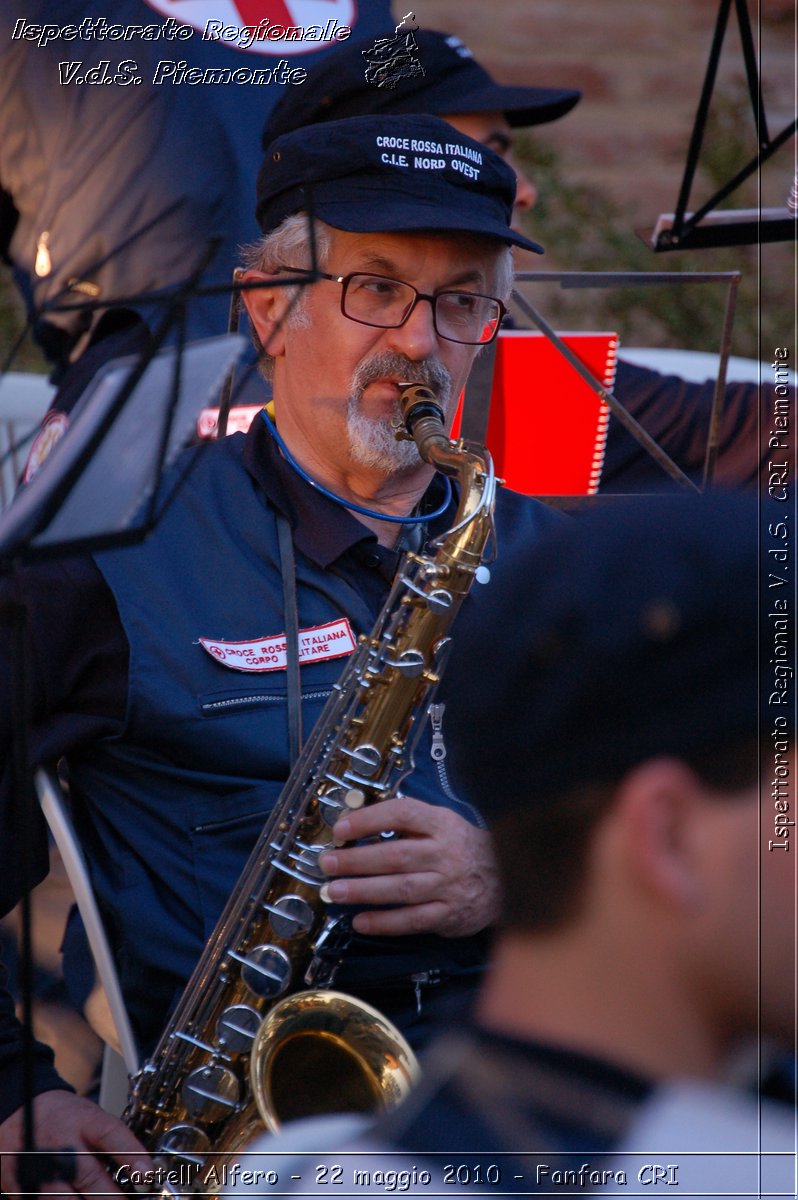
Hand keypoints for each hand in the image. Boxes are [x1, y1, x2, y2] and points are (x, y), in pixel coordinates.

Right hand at [0, 1090, 151, 1196]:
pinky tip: (75, 1199)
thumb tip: (138, 1173)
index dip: (131, 1156)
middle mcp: (62, 1144)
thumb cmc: (63, 1116)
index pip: (111, 1135)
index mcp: (83, 1121)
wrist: (19, 1110)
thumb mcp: (91, 1117)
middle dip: (111, 1198)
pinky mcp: (20, 1185)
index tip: (147, 1175)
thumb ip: (110, 1143)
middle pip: (90, 1179)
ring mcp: (39, 1167)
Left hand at [319, 795, 499, 937]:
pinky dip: (385, 922)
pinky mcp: (449, 915)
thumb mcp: (442, 823)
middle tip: (328, 863)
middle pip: (396, 855)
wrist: (507, 879)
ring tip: (335, 892)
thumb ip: (407, 823)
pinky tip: (361, 921)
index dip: (370, 819)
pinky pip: (412, 920)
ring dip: (364, 891)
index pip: (403, 814)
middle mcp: (445, 854)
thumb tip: (358, 823)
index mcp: (442, 824)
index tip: (341, 828)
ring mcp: (448, 886)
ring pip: (401, 889)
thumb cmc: (462, 847)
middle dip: (357, 860)